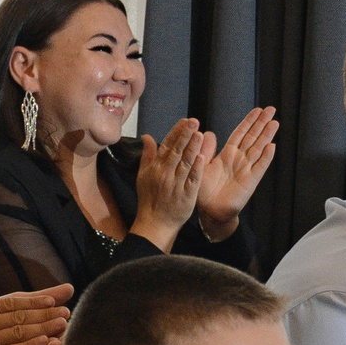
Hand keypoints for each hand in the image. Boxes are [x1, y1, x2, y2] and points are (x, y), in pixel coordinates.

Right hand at [130, 118, 213, 249]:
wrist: (155, 223)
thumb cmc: (149, 199)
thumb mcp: (143, 176)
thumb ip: (147, 155)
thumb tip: (148, 137)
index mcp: (155, 168)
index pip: (166, 146)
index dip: (176, 133)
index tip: (184, 121)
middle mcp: (165, 174)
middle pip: (176, 151)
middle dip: (185, 135)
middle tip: (194, 121)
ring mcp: (176, 184)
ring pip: (185, 163)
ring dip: (192, 148)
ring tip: (199, 134)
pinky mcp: (186, 195)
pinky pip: (192, 179)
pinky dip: (197, 168)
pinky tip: (202, 157)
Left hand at [195, 106, 276, 238]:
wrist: (210, 211)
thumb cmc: (204, 190)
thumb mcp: (202, 165)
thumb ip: (206, 149)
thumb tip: (207, 132)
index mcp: (227, 155)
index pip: (240, 134)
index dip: (249, 122)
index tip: (258, 110)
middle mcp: (239, 160)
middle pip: (253, 138)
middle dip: (261, 123)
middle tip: (271, 109)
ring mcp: (246, 169)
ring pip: (258, 149)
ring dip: (266, 136)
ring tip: (275, 122)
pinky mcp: (250, 181)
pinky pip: (259, 167)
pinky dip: (266, 157)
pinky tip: (272, 146)